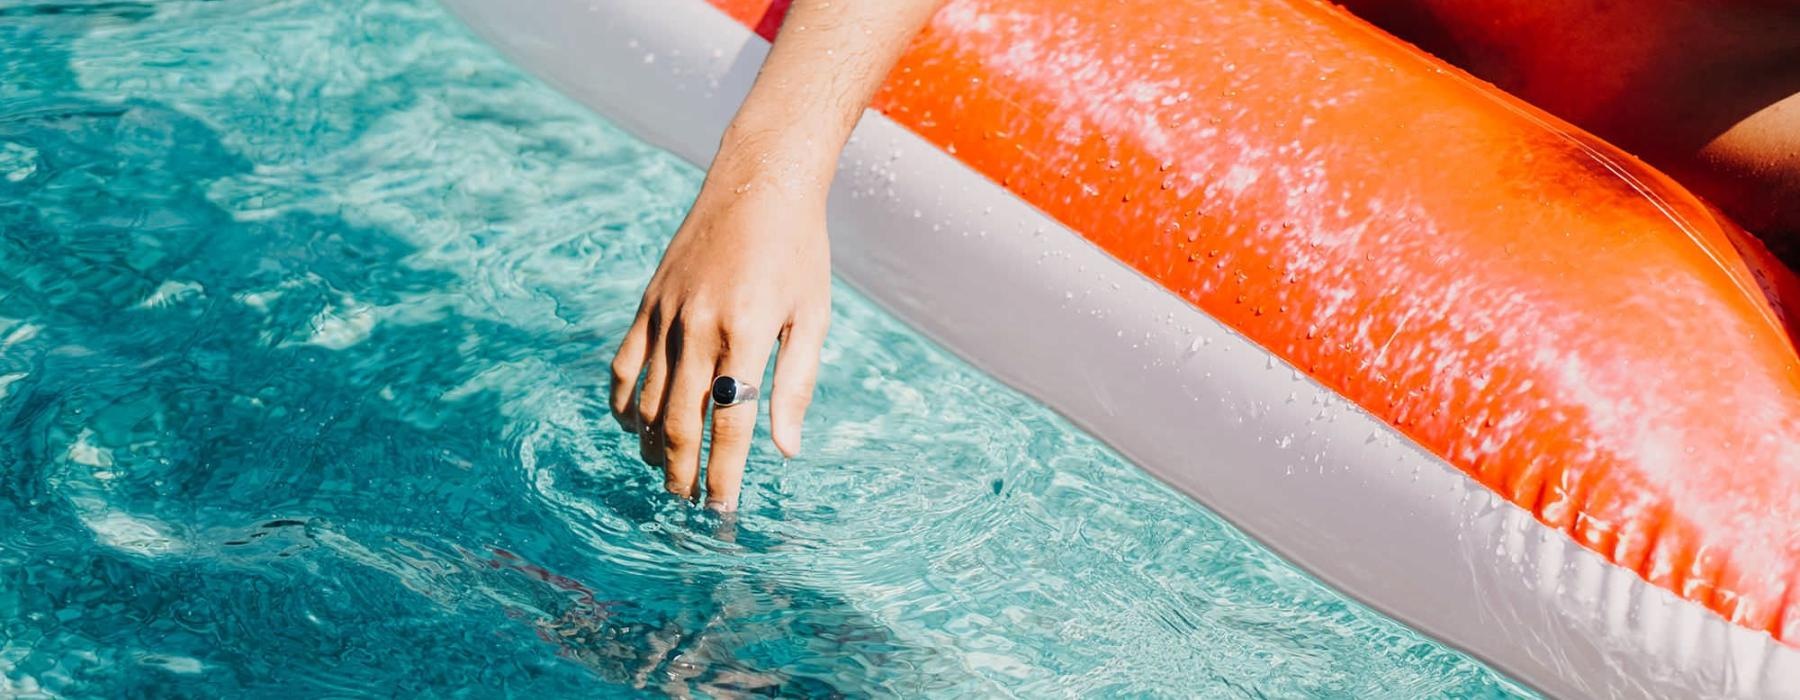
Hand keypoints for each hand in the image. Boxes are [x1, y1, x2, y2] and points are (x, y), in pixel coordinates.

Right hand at [608, 168, 830, 509]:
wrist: (759, 182)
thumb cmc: (799, 252)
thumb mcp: (813, 317)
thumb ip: (797, 384)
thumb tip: (785, 450)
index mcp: (749, 332)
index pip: (730, 422)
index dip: (724, 474)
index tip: (721, 512)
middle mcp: (700, 325)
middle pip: (679, 420)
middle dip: (682, 471)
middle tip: (687, 504)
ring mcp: (667, 312)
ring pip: (646, 398)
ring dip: (652, 445)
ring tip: (665, 473)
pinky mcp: (648, 301)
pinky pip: (624, 363)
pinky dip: (622, 402)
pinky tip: (633, 427)